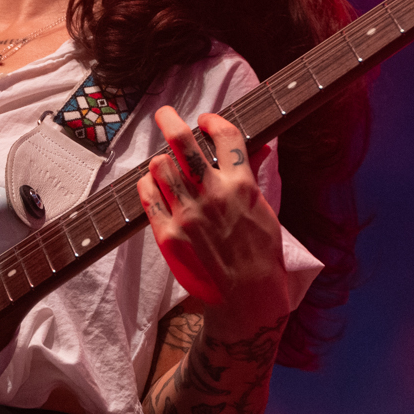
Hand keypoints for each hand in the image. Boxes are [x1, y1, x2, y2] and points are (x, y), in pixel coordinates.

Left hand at [136, 108, 289, 333]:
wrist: (246, 299)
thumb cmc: (262, 255)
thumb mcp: (265, 210)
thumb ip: (253, 175)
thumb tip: (258, 147)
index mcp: (242, 186)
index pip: (225, 136)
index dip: (213, 121)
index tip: (207, 120)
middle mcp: (211, 195)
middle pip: (182, 143)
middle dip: (170, 120)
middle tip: (165, 113)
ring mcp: (186, 215)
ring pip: (160, 167)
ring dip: (162, 160)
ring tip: (165, 164)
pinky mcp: (167, 235)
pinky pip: (147, 196)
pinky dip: (148, 185)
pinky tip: (153, 185)